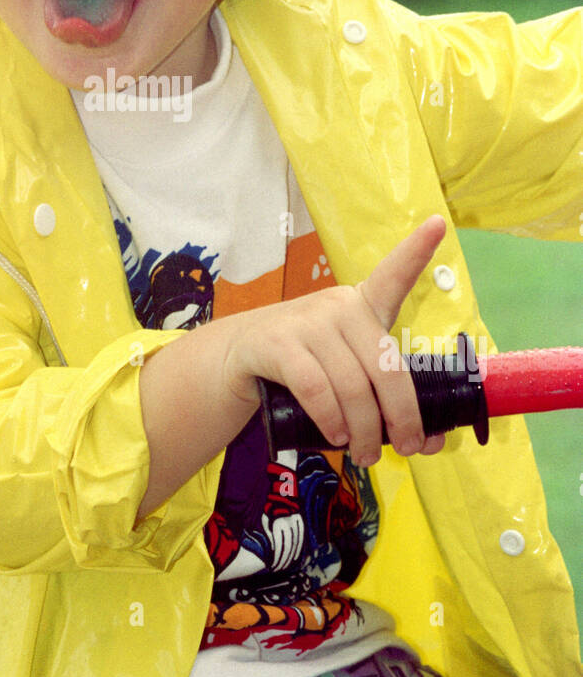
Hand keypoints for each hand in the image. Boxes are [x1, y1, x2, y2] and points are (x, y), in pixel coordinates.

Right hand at [220, 215, 448, 465]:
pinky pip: (316, 389)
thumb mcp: (348, 374)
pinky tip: (335, 436)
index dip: (417, 251)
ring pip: (353, 386)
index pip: (393, 275)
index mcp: (362, 307)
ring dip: (364, 431)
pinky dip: (331, 420)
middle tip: (406, 449)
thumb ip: (385, 400)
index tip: (439, 223)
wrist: (237, 361)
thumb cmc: (306, 367)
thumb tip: (431, 442)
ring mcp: (307, 321)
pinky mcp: (278, 343)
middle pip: (385, 368)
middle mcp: (338, 305)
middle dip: (402, 417)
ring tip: (364, 453)